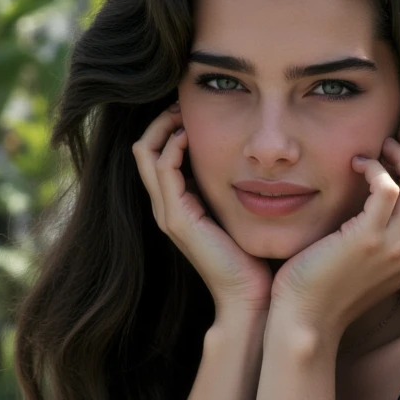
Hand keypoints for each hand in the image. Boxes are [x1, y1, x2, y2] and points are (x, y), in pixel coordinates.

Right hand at [132, 104, 272, 316]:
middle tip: (184, 101)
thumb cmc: (254, 259)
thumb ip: (237, 189)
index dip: (169, 126)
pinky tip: (190, 135)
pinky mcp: (177, 220)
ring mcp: (168, 214)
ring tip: (184, 110)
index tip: (192, 108)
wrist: (250, 298)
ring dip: (163, 125)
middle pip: (144, 149)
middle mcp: (167, 208)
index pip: (158, 154)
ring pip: (146, 153)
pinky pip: (163, 171)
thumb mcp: (241, 213)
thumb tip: (255, 160)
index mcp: (180, 205)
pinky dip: (173, 147)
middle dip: (161, 119)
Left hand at [269, 130, 399, 339]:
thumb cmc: (323, 291)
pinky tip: (354, 165)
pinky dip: (374, 168)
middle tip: (391, 139)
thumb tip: (378, 198)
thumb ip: (379, 237)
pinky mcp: (368, 240)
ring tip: (373, 150)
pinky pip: (386, 187)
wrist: (305, 322)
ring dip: (399, 155)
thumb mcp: (364, 264)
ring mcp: (394, 246)